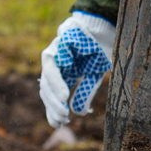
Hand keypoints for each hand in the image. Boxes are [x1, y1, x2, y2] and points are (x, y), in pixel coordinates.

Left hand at [37, 11, 117, 127]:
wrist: (105, 27)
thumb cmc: (100, 51)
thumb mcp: (94, 75)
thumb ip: (84, 92)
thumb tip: (77, 113)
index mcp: (62, 74)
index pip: (51, 96)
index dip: (53, 110)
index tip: (60, 124)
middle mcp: (55, 65)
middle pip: (46, 89)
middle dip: (53, 105)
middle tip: (63, 118)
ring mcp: (54, 54)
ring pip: (47, 77)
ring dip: (54, 93)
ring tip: (63, 105)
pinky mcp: (57, 44)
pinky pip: (54, 61)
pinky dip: (58, 77)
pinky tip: (64, 91)